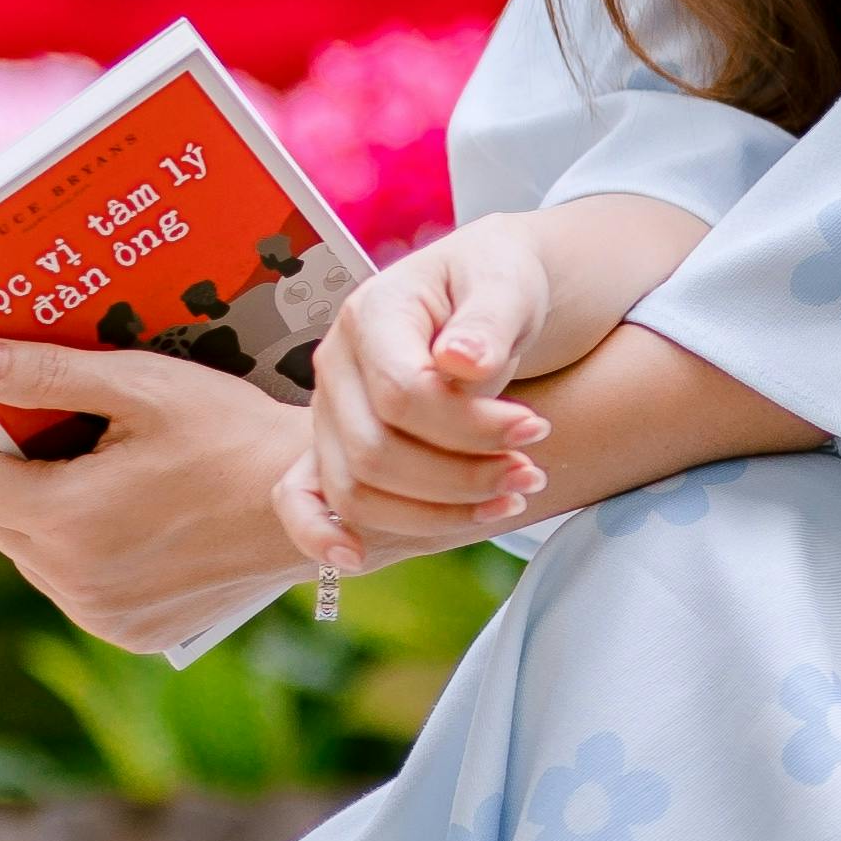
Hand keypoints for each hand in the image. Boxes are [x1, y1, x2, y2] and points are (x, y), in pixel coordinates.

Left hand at [0, 344, 322, 651]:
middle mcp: (72, 581)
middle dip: (24, 475)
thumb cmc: (230, 432)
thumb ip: (47, 372)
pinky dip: (94, 554)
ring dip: (56, 515)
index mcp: (64, 518)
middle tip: (91, 440)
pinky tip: (149, 522)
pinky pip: (77, 587)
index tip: (34, 417)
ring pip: (32, 555)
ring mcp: (101, 614)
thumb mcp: (141, 385)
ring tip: (127, 481)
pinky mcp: (131, 632)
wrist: (316, 503)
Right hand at [282, 220, 557, 578]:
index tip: (536, 429)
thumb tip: (461, 363)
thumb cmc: (504, 281)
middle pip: (376, 451)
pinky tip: (357, 559)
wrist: (495, 295)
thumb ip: (490, 319)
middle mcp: (336, 364)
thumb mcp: (511, 282)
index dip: (471, 426)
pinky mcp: (337, 445)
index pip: (403, 394)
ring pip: (355, 488)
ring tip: (510, 499)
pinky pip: (304, 499)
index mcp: (372, 313)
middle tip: (532, 472)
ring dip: (434, 512)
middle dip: (461, 476)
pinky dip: (320, 533)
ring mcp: (330, 410)